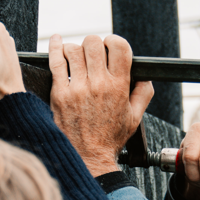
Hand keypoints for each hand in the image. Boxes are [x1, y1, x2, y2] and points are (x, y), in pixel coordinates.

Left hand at [47, 33, 152, 177]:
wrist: (88, 158)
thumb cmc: (110, 139)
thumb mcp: (135, 118)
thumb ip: (143, 94)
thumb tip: (145, 78)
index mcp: (119, 87)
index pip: (119, 47)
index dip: (114, 42)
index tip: (109, 48)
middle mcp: (98, 84)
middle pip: (94, 43)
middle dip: (94, 45)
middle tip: (92, 55)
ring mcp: (77, 88)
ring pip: (74, 50)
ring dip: (76, 49)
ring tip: (77, 58)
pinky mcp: (59, 94)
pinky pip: (55, 62)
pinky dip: (55, 47)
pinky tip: (56, 41)